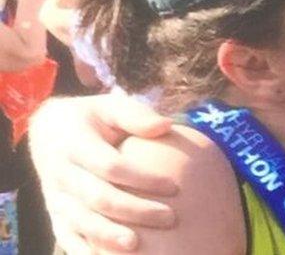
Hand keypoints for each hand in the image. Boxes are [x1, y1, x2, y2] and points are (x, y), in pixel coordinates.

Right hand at [29, 94, 177, 251]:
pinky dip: (84, 250)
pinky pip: (67, 236)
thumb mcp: (109, 106)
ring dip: (109, 236)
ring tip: (137, 245)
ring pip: (81, 221)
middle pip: (99, 198)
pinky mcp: (55, 213)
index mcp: (76, 144)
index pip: (111, 166)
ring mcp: (56, 196)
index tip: (174, 187)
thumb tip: (166, 125)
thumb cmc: (91, 118)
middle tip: (170, 218)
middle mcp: (61, 173)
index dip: (142, 178)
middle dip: (135, 211)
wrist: (48, 130)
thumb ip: (136, 115)